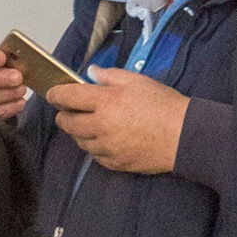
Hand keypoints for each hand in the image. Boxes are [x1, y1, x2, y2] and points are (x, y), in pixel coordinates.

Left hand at [45, 68, 186, 172]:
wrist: (184, 136)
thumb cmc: (163, 104)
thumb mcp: (138, 81)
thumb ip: (110, 76)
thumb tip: (91, 73)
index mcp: (105, 101)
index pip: (68, 97)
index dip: (55, 95)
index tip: (52, 94)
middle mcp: (101, 126)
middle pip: (68, 123)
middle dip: (63, 116)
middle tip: (66, 111)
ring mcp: (107, 147)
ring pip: (80, 141)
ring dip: (78, 132)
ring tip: (86, 124)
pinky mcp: (115, 163)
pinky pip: (95, 156)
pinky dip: (93, 146)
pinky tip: (101, 139)